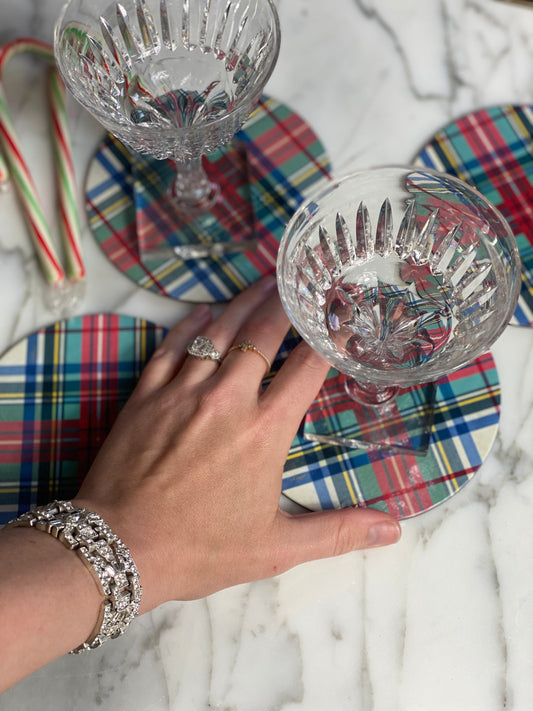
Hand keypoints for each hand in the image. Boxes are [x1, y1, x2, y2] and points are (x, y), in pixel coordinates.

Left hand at [73, 276, 400, 612]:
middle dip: (286, 303)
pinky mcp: (147, 394)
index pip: (306, 368)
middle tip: (299, 280)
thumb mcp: (275, 547)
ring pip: (218, 331)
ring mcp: (183, 392)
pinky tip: (203, 310)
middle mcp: (227, 400)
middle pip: (262, 335)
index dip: (327, 338)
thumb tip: (392, 529)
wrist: (120, 548)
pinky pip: (172, 345)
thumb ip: (337, 532)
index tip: (339, 318)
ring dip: (244, 303)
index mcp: (265, 432)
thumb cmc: (200, 549)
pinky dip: (189, 323)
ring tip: (263, 282)